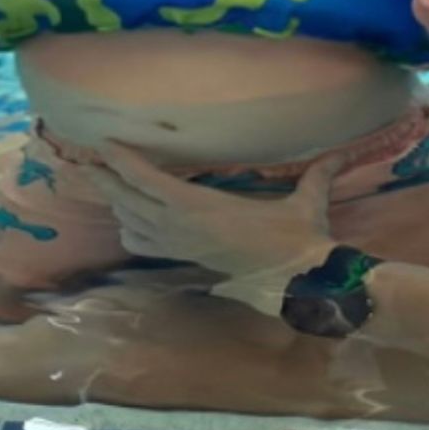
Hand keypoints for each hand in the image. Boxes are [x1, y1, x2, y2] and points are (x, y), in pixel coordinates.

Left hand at [84, 142, 340, 316]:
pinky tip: (128, 219)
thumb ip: (321, 173)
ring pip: (133, 223)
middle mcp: (186, 228)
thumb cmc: (297, 239)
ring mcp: (184, 246)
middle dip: (106, 180)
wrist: (293, 283)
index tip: (104, 146)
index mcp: (205, 208)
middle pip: (131, 202)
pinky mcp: (188, 259)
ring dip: (116, 202)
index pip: (152, 182)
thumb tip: (345, 152)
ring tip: (100, 182)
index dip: (126, 163)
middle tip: (82, 161)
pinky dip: (131, 228)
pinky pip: (145, 243)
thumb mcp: (308, 201)